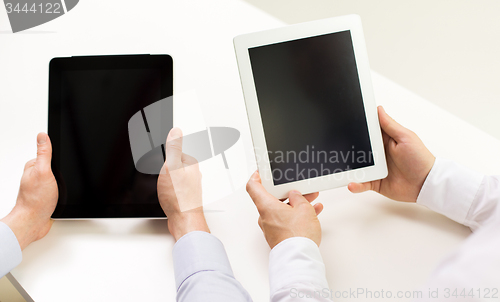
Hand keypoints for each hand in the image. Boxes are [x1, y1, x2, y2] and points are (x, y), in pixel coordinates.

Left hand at [1, 133, 57, 249]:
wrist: (34, 222)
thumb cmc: (36, 200)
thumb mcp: (43, 171)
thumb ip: (44, 154)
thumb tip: (42, 136)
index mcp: (33, 166)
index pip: (49, 155)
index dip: (59, 158)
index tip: (59, 166)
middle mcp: (36, 175)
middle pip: (56, 167)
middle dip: (63, 173)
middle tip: (59, 181)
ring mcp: (41, 186)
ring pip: (58, 179)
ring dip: (64, 185)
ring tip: (60, 191)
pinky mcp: (47, 196)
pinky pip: (59, 190)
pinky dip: (62, 193)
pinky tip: (60, 197)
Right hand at [157, 128, 208, 240]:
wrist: (184, 220)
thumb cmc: (179, 196)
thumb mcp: (171, 166)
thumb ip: (174, 148)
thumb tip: (176, 130)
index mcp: (191, 163)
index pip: (175, 153)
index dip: (164, 158)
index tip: (162, 165)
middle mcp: (193, 173)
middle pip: (173, 165)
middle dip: (164, 170)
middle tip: (162, 179)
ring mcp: (189, 185)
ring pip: (173, 178)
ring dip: (165, 182)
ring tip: (164, 189)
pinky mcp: (184, 196)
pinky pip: (173, 189)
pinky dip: (168, 191)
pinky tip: (165, 195)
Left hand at [246, 172, 322, 248]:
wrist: (299, 257)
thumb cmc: (298, 235)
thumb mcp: (303, 208)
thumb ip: (298, 198)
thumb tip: (295, 195)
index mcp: (266, 206)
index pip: (253, 187)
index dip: (256, 177)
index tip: (260, 172)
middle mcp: (265, 217)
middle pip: (271, 199)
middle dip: (287, 193)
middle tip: (297, 189)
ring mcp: (271, 228)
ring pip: (281, 210)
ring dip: (294, 205)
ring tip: (309, 202)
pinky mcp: (278, 236)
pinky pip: (285, 221)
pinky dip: (296, 216)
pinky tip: (310, 214)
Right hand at [348, 106, 434, 201]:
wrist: (426, 184)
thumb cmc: (420, 159)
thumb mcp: (405, 137)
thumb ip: (390, 125)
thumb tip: (379, 109)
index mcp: (385, 140)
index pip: (367, 131)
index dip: (356, 126)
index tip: (345, 124)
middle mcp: (378, 153)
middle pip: (358, 148)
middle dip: (349, 149)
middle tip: (339, 149)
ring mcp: (375, 168)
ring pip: (357, 166)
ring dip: (349, 168)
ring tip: (343, 169)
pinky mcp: (375, 182)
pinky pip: (362, 183)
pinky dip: (355, 184)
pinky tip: (351, 184)